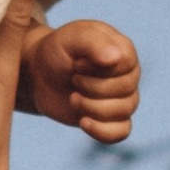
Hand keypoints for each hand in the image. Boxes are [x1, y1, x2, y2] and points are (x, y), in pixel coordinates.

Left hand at [19, 17, 141, 145]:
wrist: (40, 74)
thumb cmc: (58, 50)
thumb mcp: (71, 37)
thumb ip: (93, 42)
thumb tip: (114, 58)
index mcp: (124, 50)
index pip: (127, 65)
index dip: (99, 69)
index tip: (77, 64)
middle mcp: (129, 75)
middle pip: (126, 90)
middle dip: (92, 88)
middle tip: (73, 79)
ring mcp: (122, 99)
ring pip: (123, 112)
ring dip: (91, 107)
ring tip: (73, 97)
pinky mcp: (111, 120)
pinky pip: (120, 132)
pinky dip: (102, 131)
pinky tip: (83, 121)